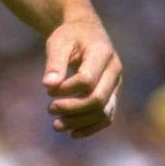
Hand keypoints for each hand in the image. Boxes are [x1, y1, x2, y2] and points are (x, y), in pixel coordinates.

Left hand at [42, 18, 122, 138]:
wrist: (86, 32)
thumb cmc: (70, 36)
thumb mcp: (58, 42)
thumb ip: (54, 63)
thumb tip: (48, 85)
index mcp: (103, 54)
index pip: (87, 80)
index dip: (66, 89)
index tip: (48, 89)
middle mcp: (114, 71)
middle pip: (98, 99)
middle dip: (72, 108)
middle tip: (50, 109)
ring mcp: (116, 84)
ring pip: (103, 111)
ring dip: (80, 122)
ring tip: (56, 125)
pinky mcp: (112, 94)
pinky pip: (107, 116)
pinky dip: (91, 127)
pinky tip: (73, 133)